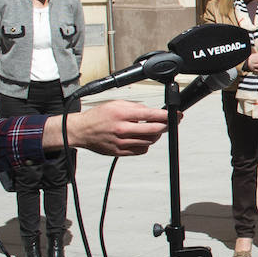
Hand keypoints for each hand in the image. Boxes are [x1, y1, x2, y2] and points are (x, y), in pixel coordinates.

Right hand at [53, 100, 168, 155]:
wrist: (81, 131)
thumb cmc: (98, 116)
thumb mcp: (117, 104)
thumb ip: (136, 107)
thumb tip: (152, 111)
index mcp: (122, 115)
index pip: (152, 115)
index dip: (168, 116)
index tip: (176, 115)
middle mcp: (123, 129)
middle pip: (155, 130)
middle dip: (167, 126)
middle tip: (170, 123)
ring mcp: (122, 142)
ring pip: (150, 141)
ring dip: (156, 135)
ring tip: (153, 129)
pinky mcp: (120, 152)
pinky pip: (141, 150)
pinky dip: (146, 144)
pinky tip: (141, 138)